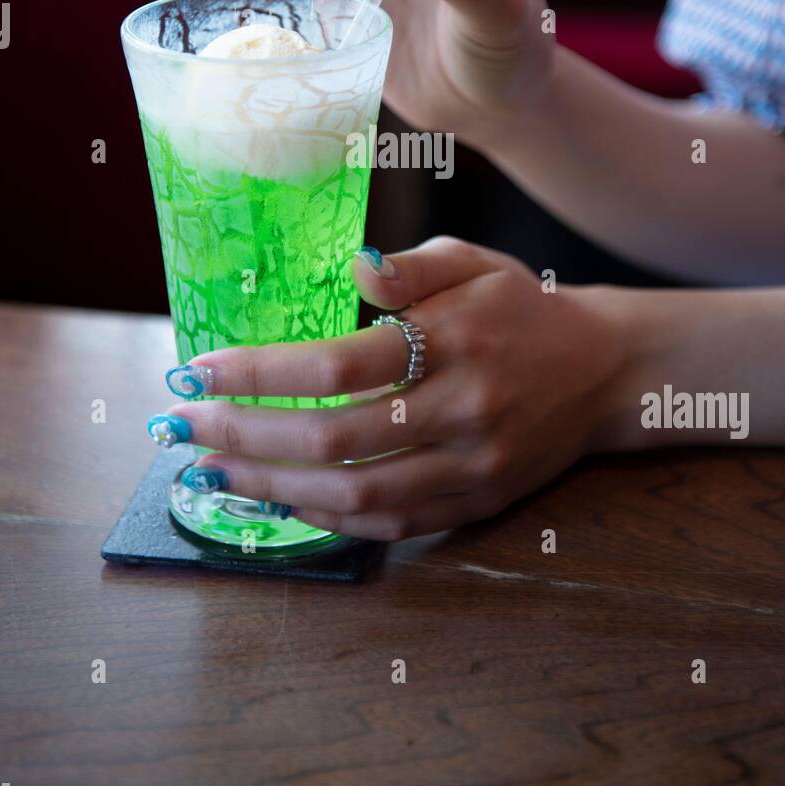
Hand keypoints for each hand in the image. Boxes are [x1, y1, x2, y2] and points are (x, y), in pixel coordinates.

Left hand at [152, 239, 625, 540]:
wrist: (604, 371)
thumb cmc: (523, 307)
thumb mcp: (475, 260)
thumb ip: (412, 265)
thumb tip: (353, 269)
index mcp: (453, 341)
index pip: (335, 367)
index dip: (256, 374)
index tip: (193, 371)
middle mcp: (461, 409)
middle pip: (334, 439)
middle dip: (242, 435)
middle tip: (179, 427)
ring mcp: (471, 466)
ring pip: (355, 494)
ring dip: (270, 486)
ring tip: (209, 469)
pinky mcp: (476, 503)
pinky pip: (389, 525)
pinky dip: (325, 517)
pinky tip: (277, 499)